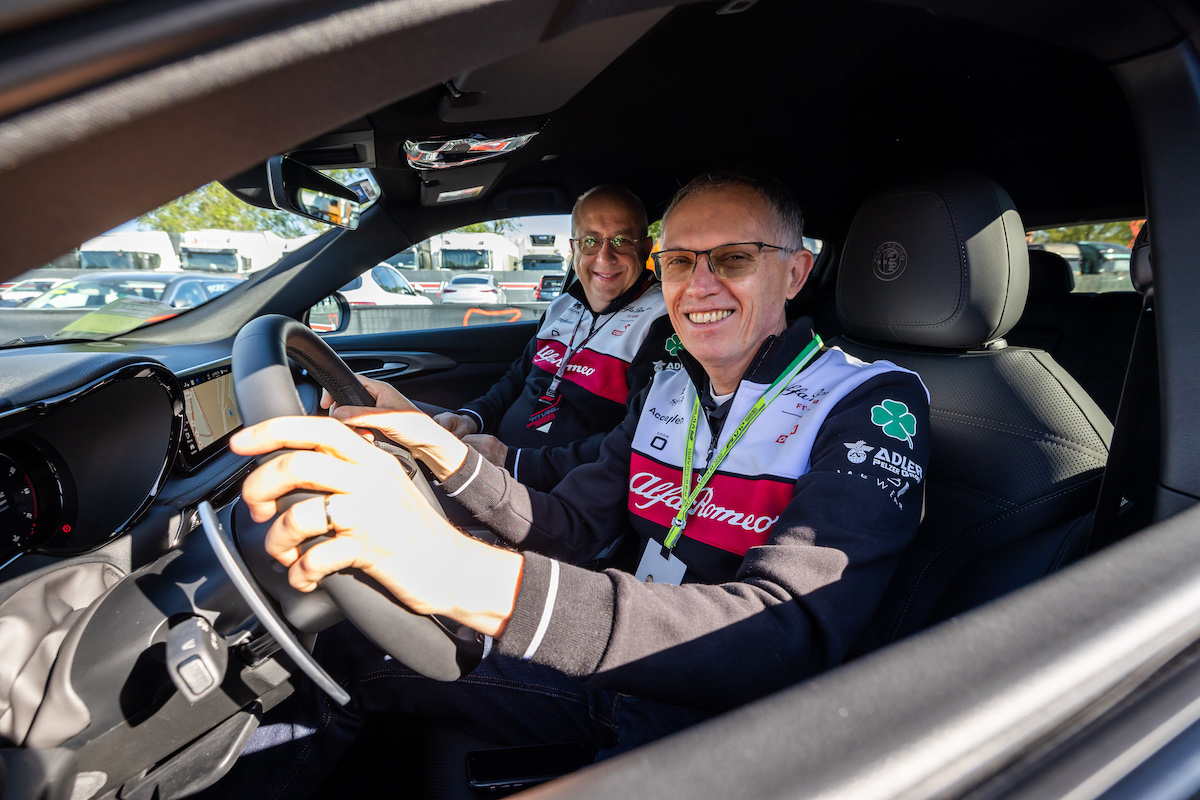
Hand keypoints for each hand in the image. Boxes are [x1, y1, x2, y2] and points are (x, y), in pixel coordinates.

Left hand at [230, 416, 521, 636]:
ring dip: (278, 540)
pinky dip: (301, 573)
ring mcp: (373, 512)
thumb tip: (295, 470)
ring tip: (285, 554)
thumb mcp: (386, 488)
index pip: (319, 427)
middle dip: (260, 487)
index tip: (241, 443)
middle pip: (298, 465)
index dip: (273, 431)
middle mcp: (372, 479)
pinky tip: (307, 578)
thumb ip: (349, 471)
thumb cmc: (414, 533)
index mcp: (373, 459)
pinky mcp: (373, 547)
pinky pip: (317, 557)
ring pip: (300, 513)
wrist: (455, 568)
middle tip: (255, 508)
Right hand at [320, 374, 468, 479]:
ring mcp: (376, 412)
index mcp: (380, 389)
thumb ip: (361, 415)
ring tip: (365, 435)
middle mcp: (376, 398)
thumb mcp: (386, 419)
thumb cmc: (416, 427)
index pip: (350, 381)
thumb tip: (338, 413)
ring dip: (353, 427)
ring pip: (352, 417)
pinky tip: (369, 439)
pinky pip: (359, 427)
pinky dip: (360, 434)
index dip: (336, 391)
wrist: (428, 445)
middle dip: (344, 415)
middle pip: (347, 401)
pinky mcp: (377, 426)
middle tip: (348, 425)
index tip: (327, 403)